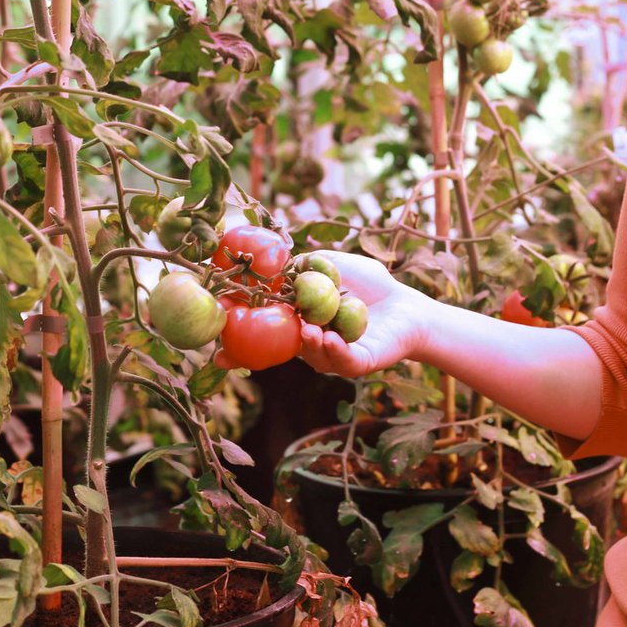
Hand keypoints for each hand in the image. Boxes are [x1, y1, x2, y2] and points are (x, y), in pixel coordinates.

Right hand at [213, 250, 429, 378]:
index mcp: (299, 321)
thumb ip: (302, 265)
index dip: (241, 341)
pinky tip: (330, 336)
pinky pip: (342, 361)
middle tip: (249, 342)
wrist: (408, 303)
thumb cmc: (369, 283)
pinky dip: (334, 351)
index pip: (264, 332)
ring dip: (306, 342)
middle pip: (280, 350)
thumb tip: (270, 263)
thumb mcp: (331, 264)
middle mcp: (310, 343)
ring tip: (307, 328)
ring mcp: (332, 356)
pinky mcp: (357, 364)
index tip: (218, 345)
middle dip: (262, 351)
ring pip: (311, 355)